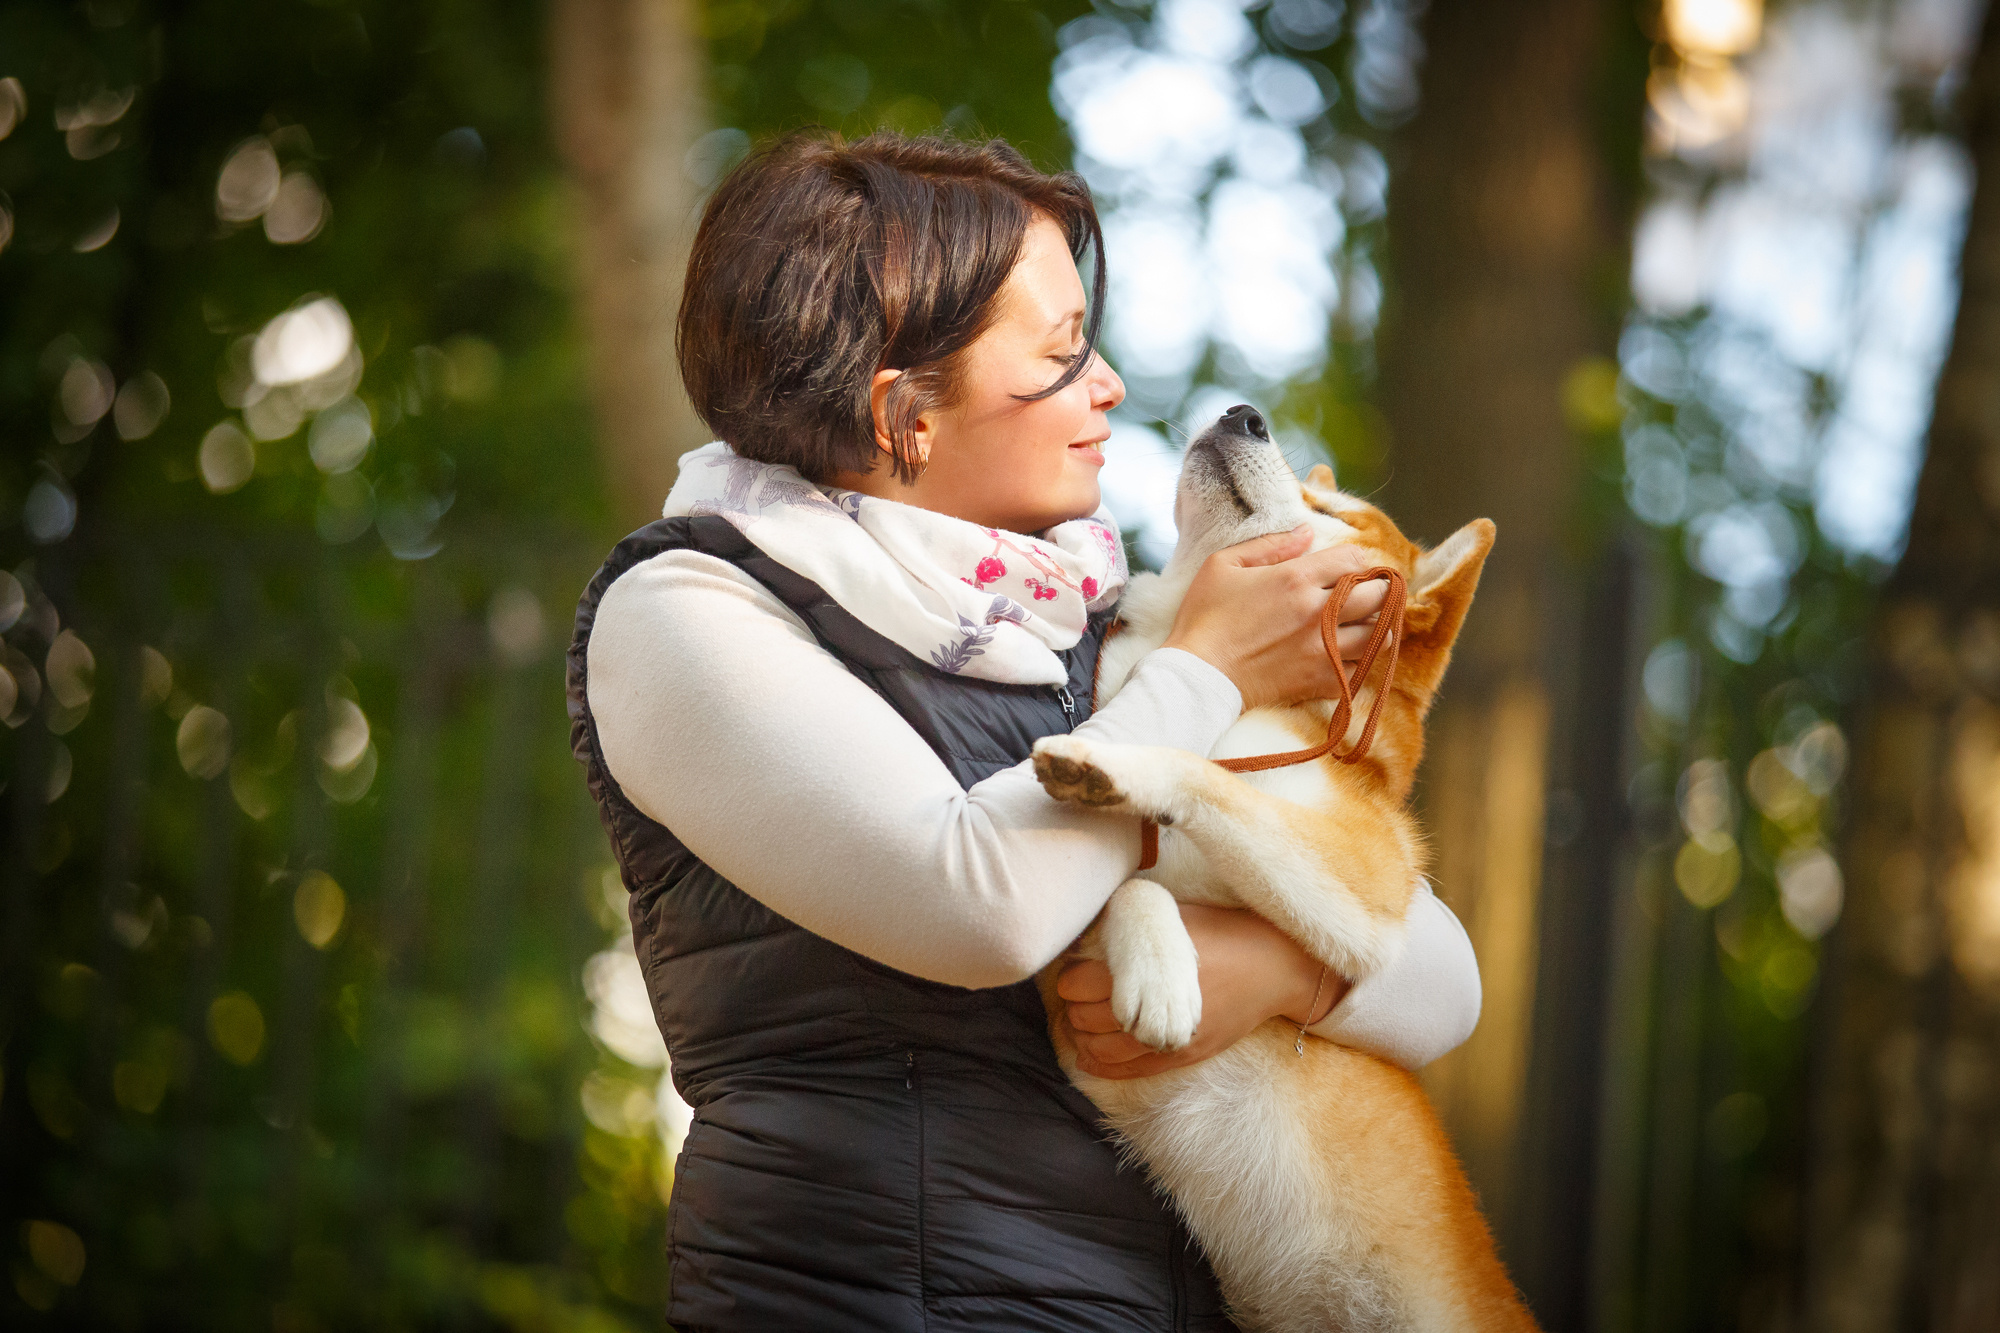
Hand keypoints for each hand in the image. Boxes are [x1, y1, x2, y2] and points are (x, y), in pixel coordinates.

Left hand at [1058, 903, 1350, 1079]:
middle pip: (1089, 1019)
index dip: (1069, 980)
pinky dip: (1103, 1067)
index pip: (1083, 984)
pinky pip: (1133, 1070)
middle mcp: (1157, 1007)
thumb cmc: (1222, 932)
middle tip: (1072, 998)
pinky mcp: (1185, 1053)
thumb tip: (1093, 927)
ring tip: (1078, 1027)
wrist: (1273, 966)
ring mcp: (1171, 1036)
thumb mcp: (1176, 917)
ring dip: (1083, 1040)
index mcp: (1149, 969)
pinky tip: (1088, 1059)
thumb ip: (1136, 925)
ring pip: (1105, 1050)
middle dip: (1073, 1009)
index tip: (1070, 971)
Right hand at [1160, 526, 1390, 709]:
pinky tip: (1342, 655)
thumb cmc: (1204, 618)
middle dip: (1375, 590)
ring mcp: (1323, 651)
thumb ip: (1270, 545)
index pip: (1354, 560)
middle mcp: (1318, 614)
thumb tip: (1307, 532)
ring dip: (1375, 627)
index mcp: (1296, 579)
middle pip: (1378, 596)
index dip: (1353, 561)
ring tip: (1360, 624)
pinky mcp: (1319, 681)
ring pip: (1379, 637)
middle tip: (1362, 592)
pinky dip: (1358, 662)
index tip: (1343, 568)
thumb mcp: (1224, 565)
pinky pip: (1360, 671)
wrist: (1196, 676)